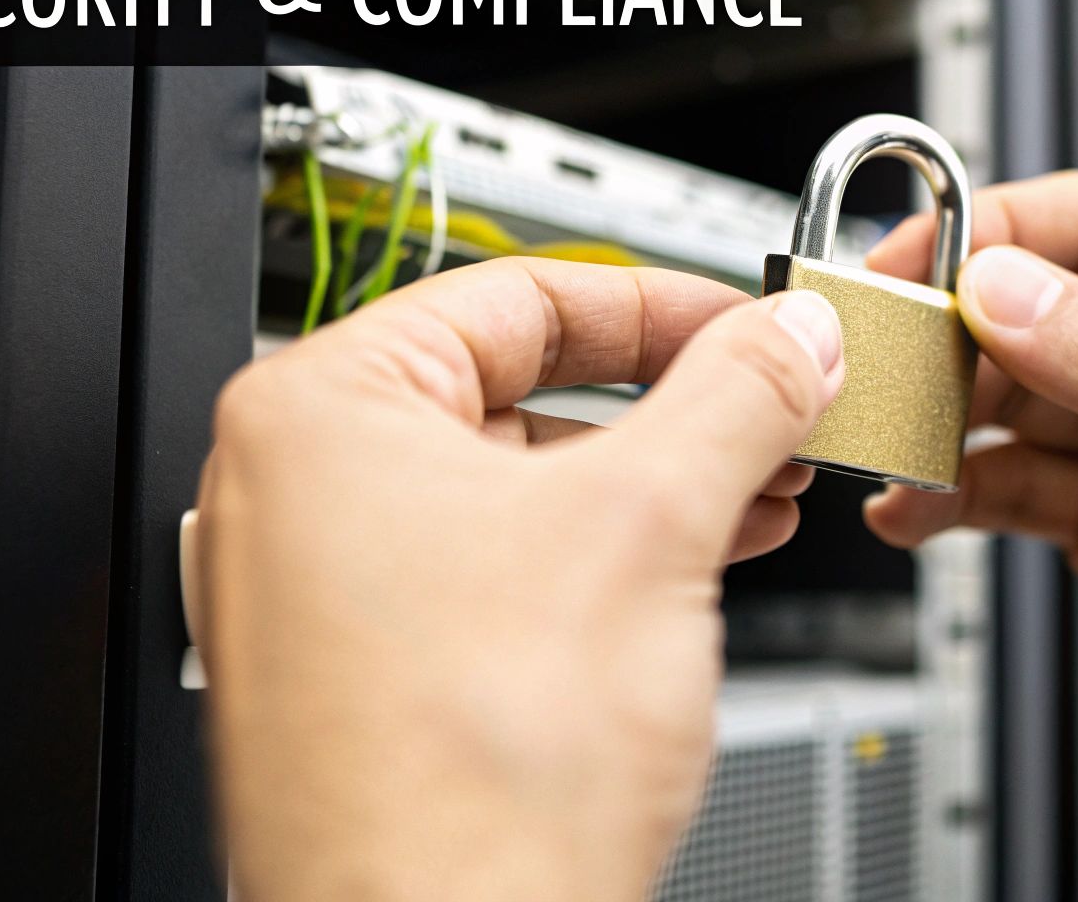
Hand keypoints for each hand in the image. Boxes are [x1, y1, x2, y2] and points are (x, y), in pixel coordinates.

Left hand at [192, 258, 842, 900]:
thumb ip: (734, 399)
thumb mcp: (650, 527)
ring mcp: (318, 600)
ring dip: (650, 488)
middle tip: (769, 415)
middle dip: (671, 409)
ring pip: (514, 495)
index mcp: (317, 415)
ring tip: (755, 495)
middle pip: (520, 397)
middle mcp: (292, 499)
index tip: (747, 326)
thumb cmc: (472, 777)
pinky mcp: (362, 683)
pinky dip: (594, 564)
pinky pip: (490, 580)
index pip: (518, 300)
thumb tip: (785, 339)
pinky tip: (687, 574)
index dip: (664, 307)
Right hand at [864, 172, 1077, 886]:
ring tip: (886, 456)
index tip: (905, 272)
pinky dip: (950, 502)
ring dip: (934, 428)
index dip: (984, 237)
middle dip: (940, 340)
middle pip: (1022, 316)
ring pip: (1002, 409)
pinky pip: (1008, 496)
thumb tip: (1008, 291)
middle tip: (873, 376)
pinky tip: (913, 514)